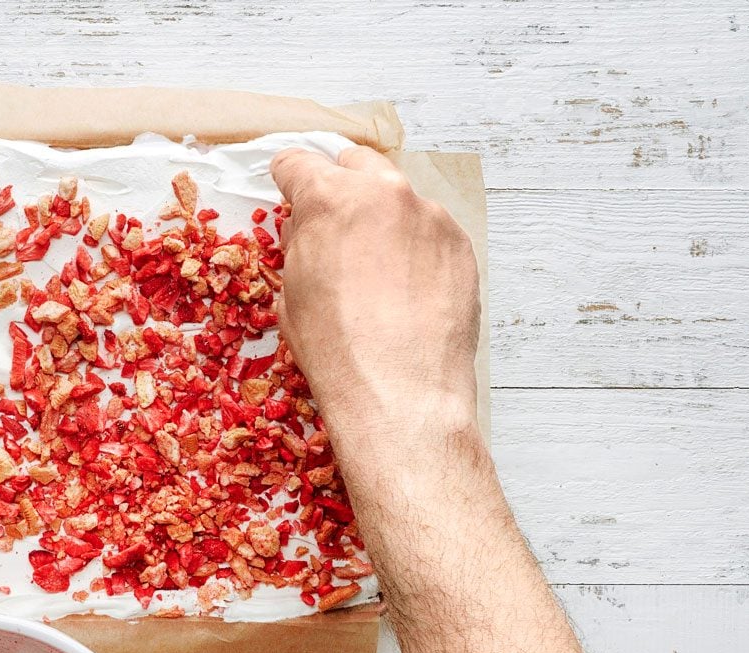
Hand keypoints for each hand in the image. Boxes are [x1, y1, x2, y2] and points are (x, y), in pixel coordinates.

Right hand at [270, 146, 479, 444]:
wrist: (400, 393)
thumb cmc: (337, 350)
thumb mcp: (291, 292)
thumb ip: (300, 243)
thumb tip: (307, 228)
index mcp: (331, 198)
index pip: (299, 162)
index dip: (288, 178)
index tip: (289, 188)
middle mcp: (385, 194)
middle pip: (356, 163)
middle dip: (340, 185)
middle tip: (333, 223)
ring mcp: (430, 216)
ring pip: (397, 198)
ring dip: (382, 219)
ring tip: (375, 268)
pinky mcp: (460, 244)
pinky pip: (429, 230)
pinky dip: (414, 247)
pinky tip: (405, 288)